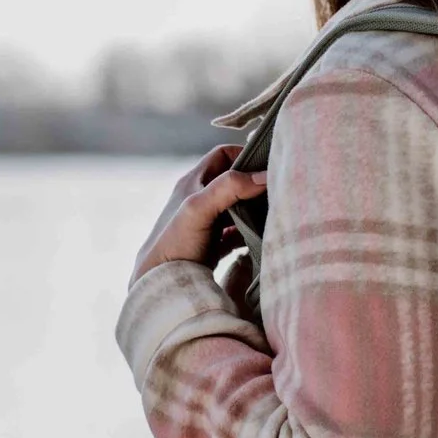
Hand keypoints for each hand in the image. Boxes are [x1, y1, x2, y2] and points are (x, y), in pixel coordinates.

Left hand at [133, 144, 267, 282]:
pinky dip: (251, 233)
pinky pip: (237, 232)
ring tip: (274, 213)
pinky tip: (261, 238)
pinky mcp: (213, 243)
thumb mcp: (198, 208)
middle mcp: (200, 198)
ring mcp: (207, 221)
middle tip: (276, 190)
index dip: (245, 154)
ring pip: (238, 206)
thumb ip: (229, 188)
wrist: (160, 283)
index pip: (223, 154)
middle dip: (254, 183)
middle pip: (234, 180)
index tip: (266, 166)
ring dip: (255, 209)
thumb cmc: (173, 243)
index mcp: (193, 181)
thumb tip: (264, 176)